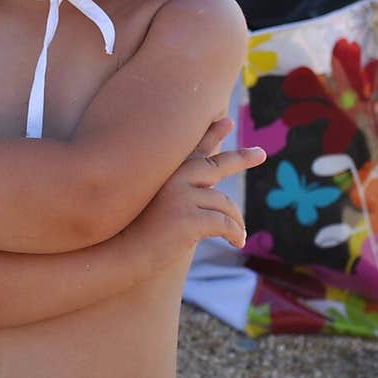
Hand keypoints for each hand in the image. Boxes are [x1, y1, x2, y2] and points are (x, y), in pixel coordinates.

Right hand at [134, 120, 265, 258]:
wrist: (117, 256)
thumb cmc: (129, 235)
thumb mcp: (152, 205)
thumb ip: (176, 192)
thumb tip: (203, 193)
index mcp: (164, 172)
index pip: (194, 148)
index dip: (212, 134)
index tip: (226, 121)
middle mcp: (174, 177)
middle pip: (218, 165)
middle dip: (241, 158)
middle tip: (260, 154)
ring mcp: (182, 196)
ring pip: (224, 205)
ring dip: (236, 222)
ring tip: (239, 236)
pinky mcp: (190, 218)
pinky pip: (225, 224)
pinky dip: (235, 234)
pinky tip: (237, 243)